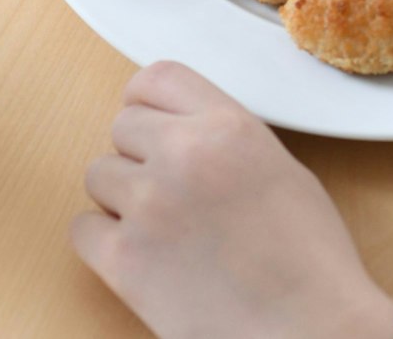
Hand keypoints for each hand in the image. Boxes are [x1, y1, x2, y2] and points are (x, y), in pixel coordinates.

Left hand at [71, 62, 392, 338]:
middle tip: (169, 191)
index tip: (150, 122)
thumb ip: (227, 140)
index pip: (158, 79)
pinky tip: (143, 256)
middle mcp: (184, 156)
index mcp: (229, 128)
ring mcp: (149, 206)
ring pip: (98, 175)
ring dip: (121, 198)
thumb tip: (182, 132)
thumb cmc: (309, 264)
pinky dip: (104, 242)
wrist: (310, 330)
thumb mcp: (283, 171)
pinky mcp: (123, 260)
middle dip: (139, 155)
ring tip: (163, 229)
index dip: (149, 103)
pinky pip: (82, 228)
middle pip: (122, 126)